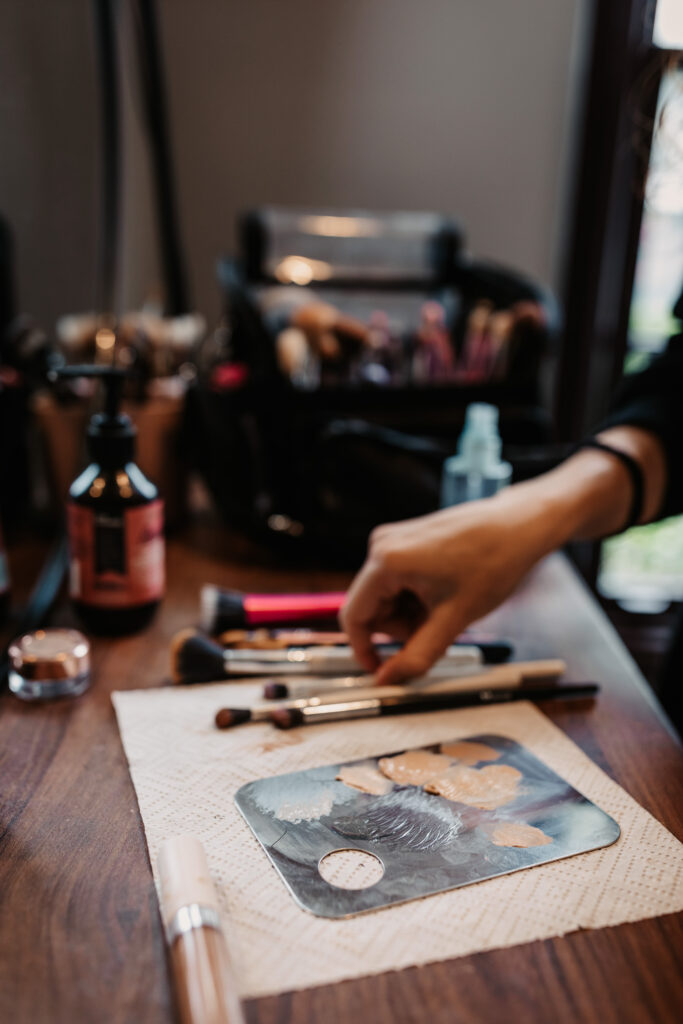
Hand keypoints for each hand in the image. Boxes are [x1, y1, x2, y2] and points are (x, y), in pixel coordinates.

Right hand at [340, 492, 559, 685]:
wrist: (519, 526)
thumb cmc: (493, 561)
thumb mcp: (453, 619)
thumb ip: (416, 656)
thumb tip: (387, 680)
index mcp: (387, 561)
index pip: (353, 617)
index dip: (363, 650)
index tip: (380, 670)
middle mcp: (382, 546)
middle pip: (370, 608)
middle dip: (399, 630)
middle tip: (435, 635)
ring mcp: (393, 540)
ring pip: (385, 597)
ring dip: (409, 615)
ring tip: (445, 613)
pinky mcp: (405, 540)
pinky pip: (396, 581)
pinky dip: (415, 599)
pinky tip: (444, 597)